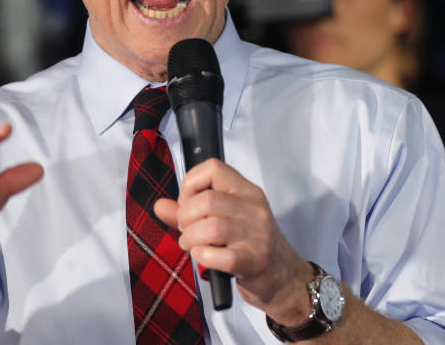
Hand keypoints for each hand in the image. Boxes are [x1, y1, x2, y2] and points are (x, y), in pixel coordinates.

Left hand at [153, 159, 313, 324]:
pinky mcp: (254, 261)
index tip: (187, 202)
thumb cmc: (251, 245)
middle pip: (206, 200)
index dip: (190, 184)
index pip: (214, 168)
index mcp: (247, 191)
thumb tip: (160, 206)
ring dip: (191, 239)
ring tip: (192, 245)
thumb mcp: (225, 220)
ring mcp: (257, 235)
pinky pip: (219, 256)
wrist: (284, 277)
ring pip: (210, 227)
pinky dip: (203, 256)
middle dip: (185, 217)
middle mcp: (255, 208)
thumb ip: (189, 212)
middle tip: (187, 230)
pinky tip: (204, 257)